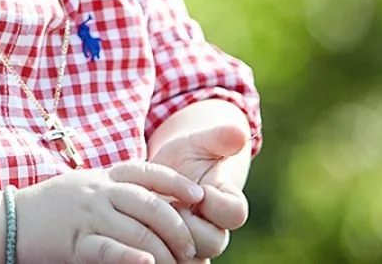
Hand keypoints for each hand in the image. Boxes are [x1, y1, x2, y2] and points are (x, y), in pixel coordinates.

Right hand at [14, 161, 206, 263]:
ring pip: (137, 231)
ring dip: (163, 251)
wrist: (7, 220)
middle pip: (150, 205)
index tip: (199, 197)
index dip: (177, 183)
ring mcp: (87, 216)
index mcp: (103, 176)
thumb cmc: (49, 207)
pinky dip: (131, 256)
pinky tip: (146, 263)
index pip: (148, 172)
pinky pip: (109, 248)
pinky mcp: (76, 242)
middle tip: (191, 249)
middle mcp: (98, 191)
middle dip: (178, 228)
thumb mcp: (83, 186)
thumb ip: (113, 188)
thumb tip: (152, 198)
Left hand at [148, 124, 250, 260]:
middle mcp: (215, 229)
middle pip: (212, 242)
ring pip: (190, 258)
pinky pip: (169, 263)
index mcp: (228, 203)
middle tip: (169, 204)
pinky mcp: (174, 253)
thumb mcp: (198, 143)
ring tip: (152, 215)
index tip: (199, 189)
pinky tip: (142, 231)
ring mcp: (195, 244)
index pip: (235, 214)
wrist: (163, 174)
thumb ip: (218, 138)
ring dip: (168, 237)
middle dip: (187, 222)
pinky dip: (155, 251)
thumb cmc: (185, 157)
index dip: (217, 202)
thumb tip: (239, 131)